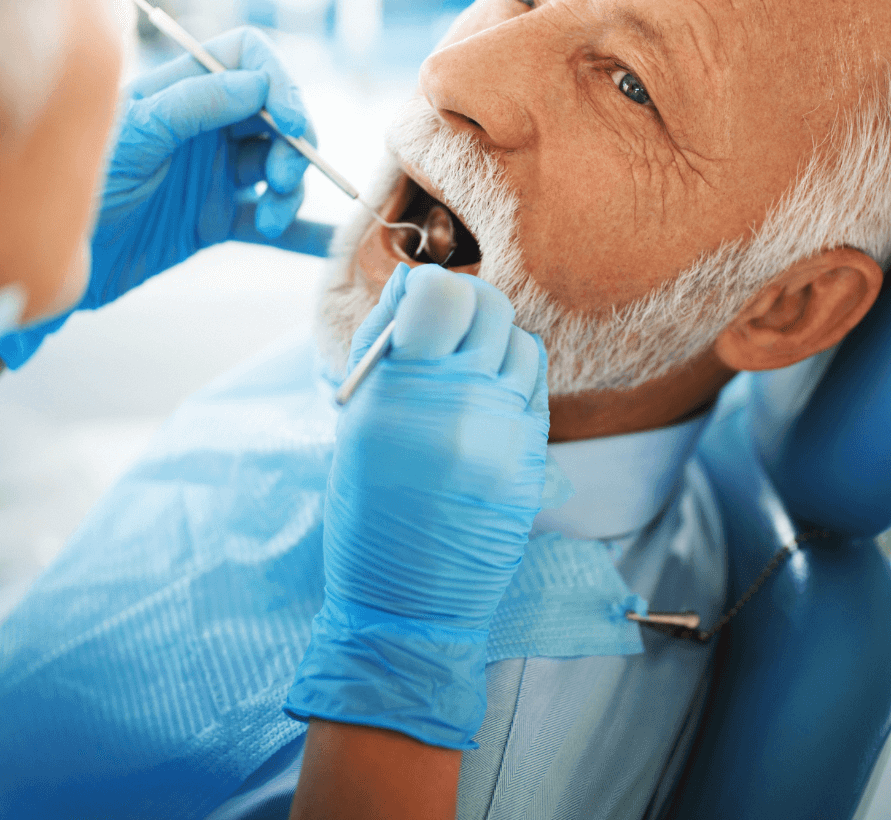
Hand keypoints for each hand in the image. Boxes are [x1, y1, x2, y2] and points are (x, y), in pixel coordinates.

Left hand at [87, 26, 315, 305]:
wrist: (46, 261)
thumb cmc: (74, 185)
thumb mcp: (133, 138)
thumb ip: (192, 106)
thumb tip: (257, 82)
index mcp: (179, 91)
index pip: (248, 57)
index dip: (279, 82)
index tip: (290, 122)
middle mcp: (202, 126)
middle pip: (274, 115)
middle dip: (293, 144)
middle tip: (282, 181)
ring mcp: (211, 173)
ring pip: (278, 167)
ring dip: (291, 190)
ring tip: (273, 219)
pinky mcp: (213, 221)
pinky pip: (269, 219)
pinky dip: (302, 231)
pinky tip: (330, 245)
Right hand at [285, 264, 549, 749]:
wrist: (408, 604)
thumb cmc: (367, 514)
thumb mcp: (356, 426)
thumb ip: (384, 351)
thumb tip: (412, 285)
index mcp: (399, 396)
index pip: (442, 294)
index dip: (430, 290)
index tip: (417, 311)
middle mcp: (459, 406)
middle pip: (490, 306)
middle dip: (466, 309)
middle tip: (444, 335)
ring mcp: (504, 431)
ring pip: (519, 341)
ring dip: (494, 344)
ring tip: (464, 378)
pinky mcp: (533, 456)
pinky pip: (535, 385)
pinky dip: (515, 379)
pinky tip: (488, 404)